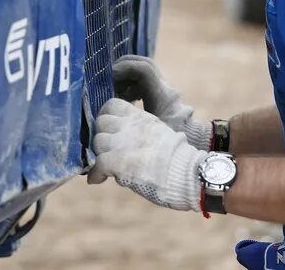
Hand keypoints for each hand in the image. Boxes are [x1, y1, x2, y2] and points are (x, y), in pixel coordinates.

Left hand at [88, 98, 207, 210]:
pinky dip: (96, 173)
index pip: (112, 105)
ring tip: (105, 165)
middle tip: (107, 150)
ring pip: (97, 142)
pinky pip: (97, 164)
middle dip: (101, 136)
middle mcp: (130, 126)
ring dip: (99, 154)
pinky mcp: (119, 162)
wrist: (188, 174)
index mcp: (141, 117)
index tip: (109, 130)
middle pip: (100, 123)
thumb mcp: (159, 132)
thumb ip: (139, 131)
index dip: (106, 117)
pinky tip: (98, 179)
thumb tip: (126, 142)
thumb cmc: (178, 159)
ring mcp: (123, 142)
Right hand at [113, 55, 211, 149]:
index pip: (143, 69)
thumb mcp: (146, 136)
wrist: (193, 150)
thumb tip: (103, 115)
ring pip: (143, 72)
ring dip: (126, 77)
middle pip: (143, 64)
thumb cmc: (171, 146)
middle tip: (107, 80)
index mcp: (162, 96)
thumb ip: (126, 124)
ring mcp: (165, 91)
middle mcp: (165, 89)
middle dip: (123, 68)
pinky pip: (144, 82)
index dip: (123, 69)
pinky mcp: (162, 97)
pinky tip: (122, 101)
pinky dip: (131, 86)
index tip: (108, 79)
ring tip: (112, 92)